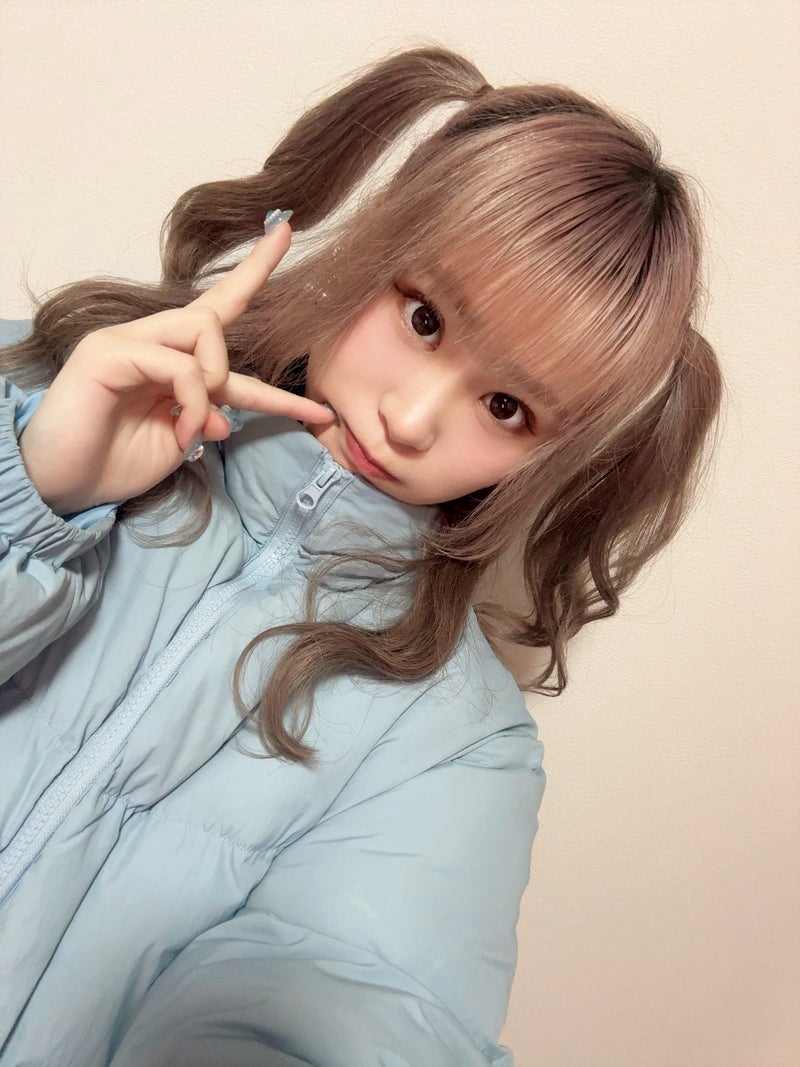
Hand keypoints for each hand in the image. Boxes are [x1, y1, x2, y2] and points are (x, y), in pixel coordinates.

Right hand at [19, 223, 332, 513]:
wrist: (59, 486)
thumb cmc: (112, 464)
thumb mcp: (178, 440)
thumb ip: (206, 418)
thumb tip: (228, 415)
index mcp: (168, 359)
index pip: (219, 309)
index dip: (253, 273)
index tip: (286, 231)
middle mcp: (149, 341)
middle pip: (216, 309)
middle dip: (251, 308)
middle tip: (241, 402)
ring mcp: (125, 341)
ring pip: (204, 329)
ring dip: (216, 383)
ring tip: (198, 426)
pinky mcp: (108, 353)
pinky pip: (179, 365)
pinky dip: (195, 402)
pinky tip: (182, 431)